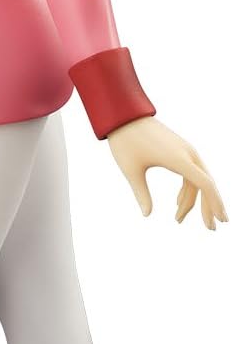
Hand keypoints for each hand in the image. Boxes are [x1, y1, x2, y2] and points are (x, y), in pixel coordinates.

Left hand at [107, 116, 227, 229]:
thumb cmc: (126, 142)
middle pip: (207, 184)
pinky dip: (187, 189)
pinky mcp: (180, 150)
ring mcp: (186, 151)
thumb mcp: (131, 170)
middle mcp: (188, 154)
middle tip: (211, 229)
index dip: (215, 204)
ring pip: (198, 180)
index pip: (205, 184)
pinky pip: (191, 172)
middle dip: (210, 207)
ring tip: (178, 220)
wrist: (124, 115)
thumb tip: (146, 215)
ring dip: (192, 201)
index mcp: (179, 159)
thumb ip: (141, 193)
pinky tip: (177, 203)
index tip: (219, 222)